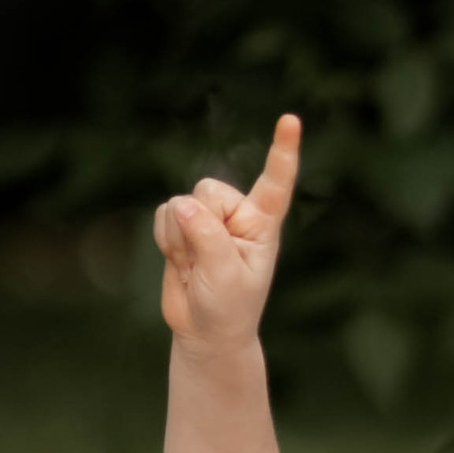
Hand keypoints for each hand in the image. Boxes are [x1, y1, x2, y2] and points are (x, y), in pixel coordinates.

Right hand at [156, 113, 300, 346]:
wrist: (205, 332)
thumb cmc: (229, 307)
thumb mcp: (225, 275)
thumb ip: (207, 236)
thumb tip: (180, 204)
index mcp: (263, 223)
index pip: (276, 181)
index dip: (282, 151)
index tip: (291, 119)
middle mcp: (237, 214)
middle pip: (207, 190)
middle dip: (199, 223)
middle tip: (207, 261)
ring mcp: (208, 219)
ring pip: (181, 203)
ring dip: (180, 237)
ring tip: (195, 265)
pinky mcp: (182, 227)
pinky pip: (162, 215)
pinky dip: (165, 239)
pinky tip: (180, 261)